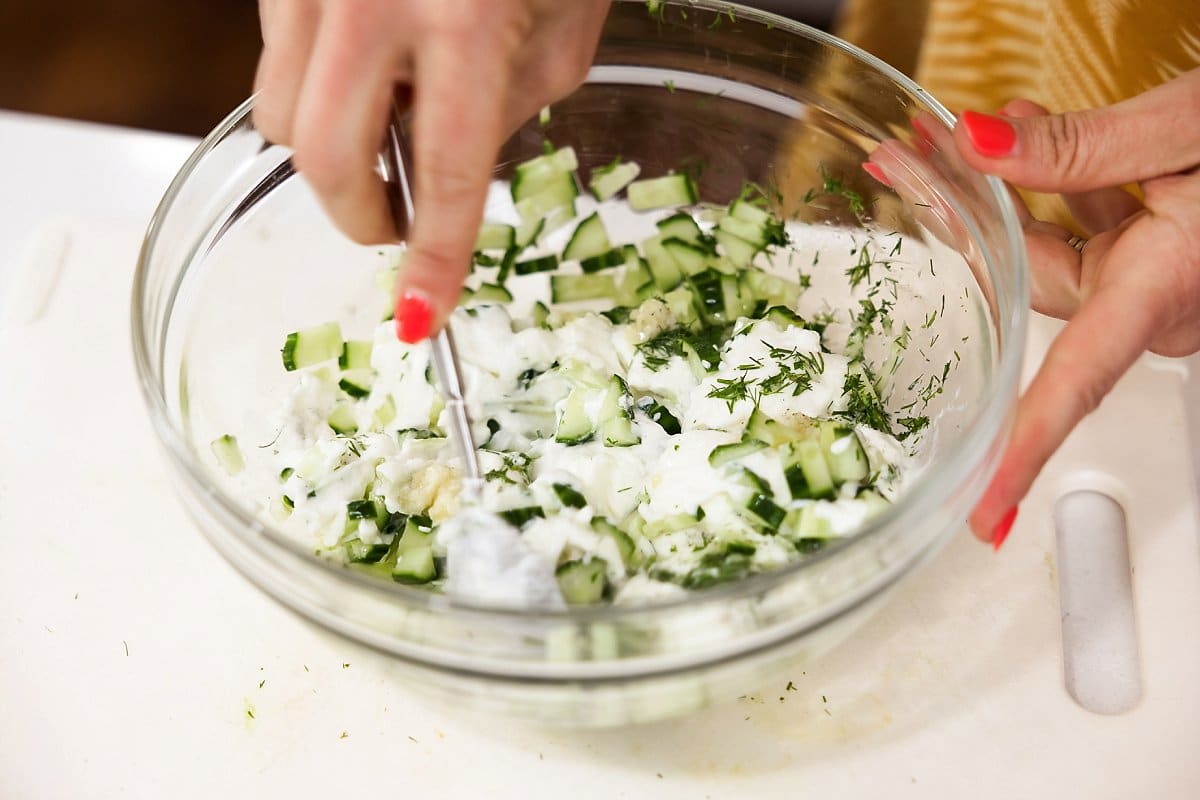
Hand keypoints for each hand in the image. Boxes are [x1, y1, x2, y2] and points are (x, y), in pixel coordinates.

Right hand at [253, 0, 611, 340]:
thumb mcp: (563, 32)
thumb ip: (508, 112)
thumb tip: (448, 172)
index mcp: (466, 23)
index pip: (441, 175)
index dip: (433, 258)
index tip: (421, 316)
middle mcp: (372, 0)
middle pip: (319, 156)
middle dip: (359, 215)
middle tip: (399, 223)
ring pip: (279, 114)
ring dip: (333, 151)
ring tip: (394, 124)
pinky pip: (278, 59)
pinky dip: (319, 90)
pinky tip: (370, 65)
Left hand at [951, 68, 1199, 546]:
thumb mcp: (1185, 131)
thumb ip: (1079, 147)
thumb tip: (976, 145)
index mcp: (1167, 289)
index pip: (1076, 385)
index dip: (1024, 450)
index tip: (984, 512)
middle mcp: (1162, 300)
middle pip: (1035, 282)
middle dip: (973, 219)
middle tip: (914, 157)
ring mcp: (1162, 279)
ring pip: (1057, 251)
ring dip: (1014, 190)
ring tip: (972, 127)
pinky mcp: (1165, 252)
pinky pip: (1091, 231)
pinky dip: (1058, 186)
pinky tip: (1026, 130)